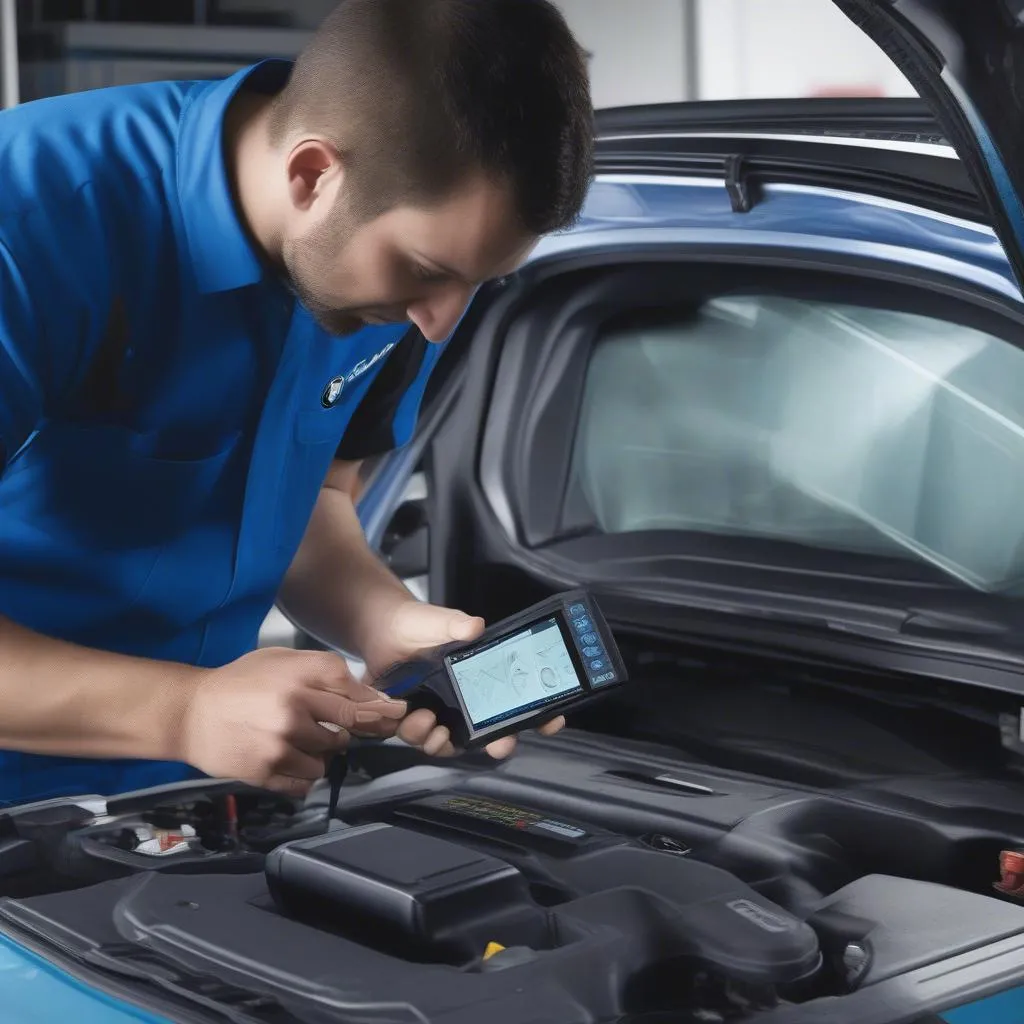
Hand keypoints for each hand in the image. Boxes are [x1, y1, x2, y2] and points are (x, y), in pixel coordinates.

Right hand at [178, 647, 406, 796]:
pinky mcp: (267, 770)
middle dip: (356, 729)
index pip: (358, 694)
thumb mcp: (282, 661)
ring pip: (330, 757)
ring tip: (295, 739)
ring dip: (321, 752)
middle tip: (345, 728)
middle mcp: (295, 707)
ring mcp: (282, 742)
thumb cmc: (240, 683)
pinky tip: (283, 758)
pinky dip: (301, 775)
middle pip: (350, 725)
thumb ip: (324, 673)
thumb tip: (369, 696)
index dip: (378, 706)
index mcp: (302, 675)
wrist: (190, 712)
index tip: (393, 713)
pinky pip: (306, 782)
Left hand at [364, 599, 565, 759]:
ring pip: (452, 743)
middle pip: (491, 733)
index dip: (540, 716)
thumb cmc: (417, 624)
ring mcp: (439, 714)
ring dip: (443, 742)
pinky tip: (410, 717)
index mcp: (480, 680)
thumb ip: (457, 624)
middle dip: (500, 743)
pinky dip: (417, 735)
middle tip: (501, 745)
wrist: (380, 630)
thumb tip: (475, 627)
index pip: (518, 703)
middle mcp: (464, 703)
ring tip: (431, 722)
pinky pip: (420, 740)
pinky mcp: (413, 719)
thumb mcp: (441, 621)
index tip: (554, 722)